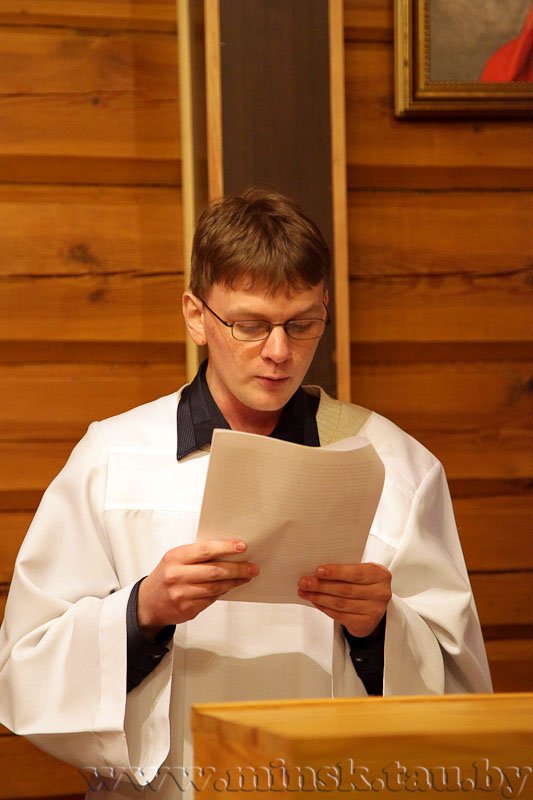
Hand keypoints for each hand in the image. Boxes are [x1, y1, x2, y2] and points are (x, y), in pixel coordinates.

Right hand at [137, 540, 258, 637]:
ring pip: (215, 587)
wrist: (148, 602)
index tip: (242, 546)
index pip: (205, 550)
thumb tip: (228, 552)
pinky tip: (230, 586)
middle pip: (214, 571)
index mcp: (175, 557)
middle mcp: (177, 575)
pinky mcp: (187, 609)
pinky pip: (211, 599)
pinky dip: (223, 592)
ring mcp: (181, 594)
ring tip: (246, 577)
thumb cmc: (166, 575)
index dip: (226, 548)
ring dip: (234, 582)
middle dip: (237, 568)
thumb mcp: (176, 559)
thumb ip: (197, 555)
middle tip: (252, 567)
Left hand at [298, 562, 390, 637]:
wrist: (375, 605)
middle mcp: (380, 593)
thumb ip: (346, 569)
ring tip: (305, 592)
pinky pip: (340, 615)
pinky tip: (315, 602)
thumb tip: (318, 571)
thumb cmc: (364, 584)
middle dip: (321, 585)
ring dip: (319, 597)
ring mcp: (374, 610)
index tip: (318, 571)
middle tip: (304, 582)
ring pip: (340, 604)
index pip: (356, 573)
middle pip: (345, 589)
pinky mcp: (365, 624)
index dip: (336, 572)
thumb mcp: (361, 572)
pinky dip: (324, 608)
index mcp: (380, 575)